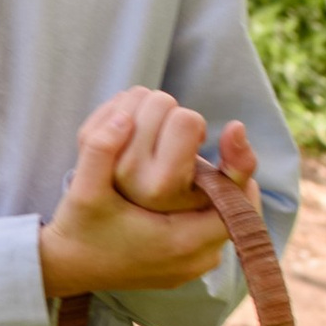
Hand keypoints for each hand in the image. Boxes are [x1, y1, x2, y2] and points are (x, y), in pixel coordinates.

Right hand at [39, 97, 258, 301]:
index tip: (233, 133)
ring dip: (219, 190)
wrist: (63, 269)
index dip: (240, 166)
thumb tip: (123, 117)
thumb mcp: (82, 189)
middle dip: (225, 173)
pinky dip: (208, 207)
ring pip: (225, 222)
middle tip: (207, 144)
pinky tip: (190, 183)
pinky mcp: (182, 267)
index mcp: (176, 241)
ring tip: (200, 161)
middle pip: (236, 212)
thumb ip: (99, 150)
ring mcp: (190, 267)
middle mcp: (191, 260)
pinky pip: (211, 233)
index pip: (236, 206)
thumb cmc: (76, 230)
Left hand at [97, 88, 259, 213]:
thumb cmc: (182, 208)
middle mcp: (129, 173)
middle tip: (173, 143)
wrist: (123, 231)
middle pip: (162, 102)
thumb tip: (235, 127)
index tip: (193, 146)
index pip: (187, 121)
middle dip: (175, 114)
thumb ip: (241, 166)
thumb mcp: (221, 198)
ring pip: (138, 95)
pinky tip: (137, 130)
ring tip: (156, 138)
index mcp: (161, 187)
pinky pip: (118, 99)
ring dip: (154, 108)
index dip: (196, 127)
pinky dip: (132, 105)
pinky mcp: (85, 143)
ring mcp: (104, 155)